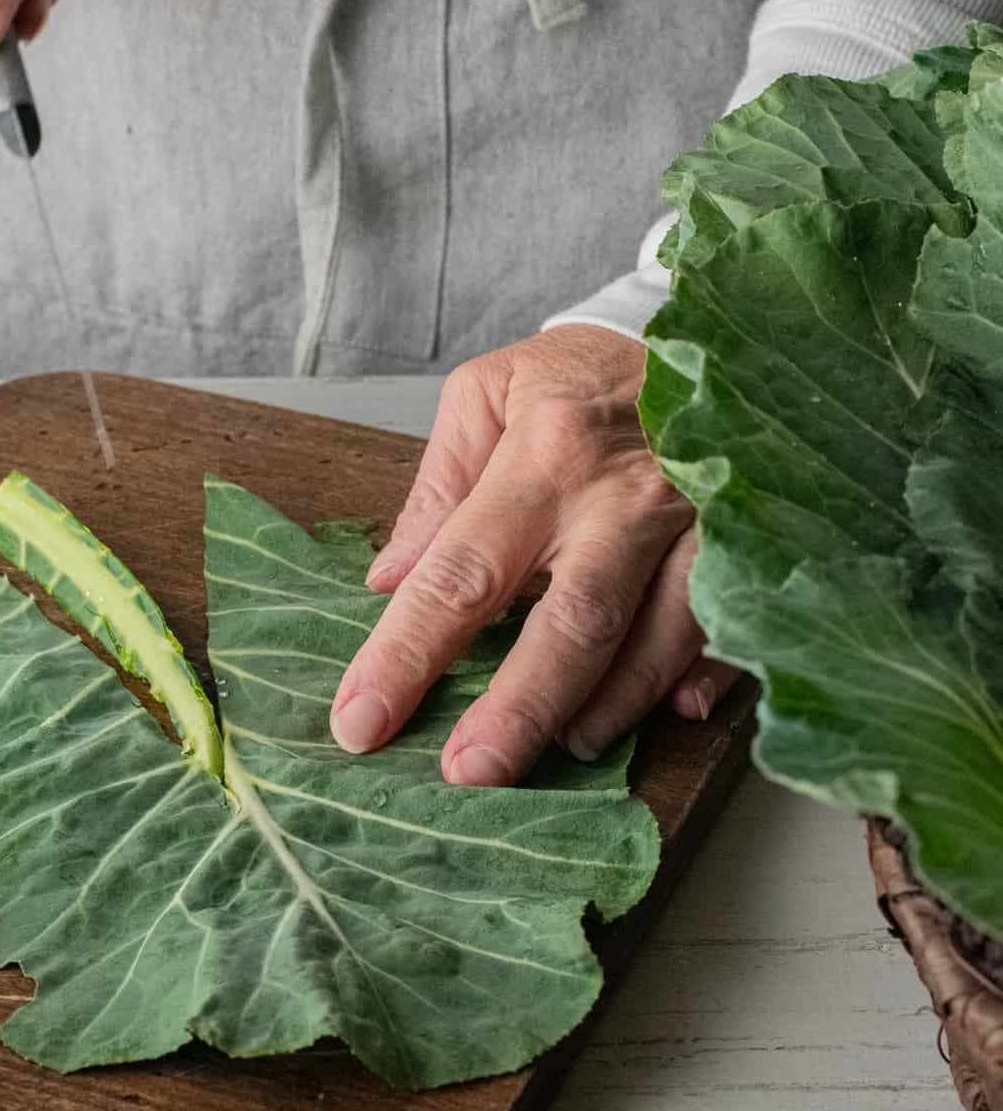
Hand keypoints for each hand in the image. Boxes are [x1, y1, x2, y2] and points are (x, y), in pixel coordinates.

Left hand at [329, 323, 739, 784]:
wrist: (700, 335)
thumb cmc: (578, 376)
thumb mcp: (486, 394)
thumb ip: (437, 487)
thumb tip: (388, 582)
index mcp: (544, 453)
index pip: (461, 572)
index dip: (407, 654)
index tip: (361, 721)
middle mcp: (624, 496)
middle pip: (571, 624)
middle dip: (518, 711)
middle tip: (468, 775)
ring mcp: (698, 522)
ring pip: (658, 640)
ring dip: (609, 708)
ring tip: (561, 751)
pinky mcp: (749, 542)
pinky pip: (731, 624)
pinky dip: (708, 675)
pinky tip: (680, 710)